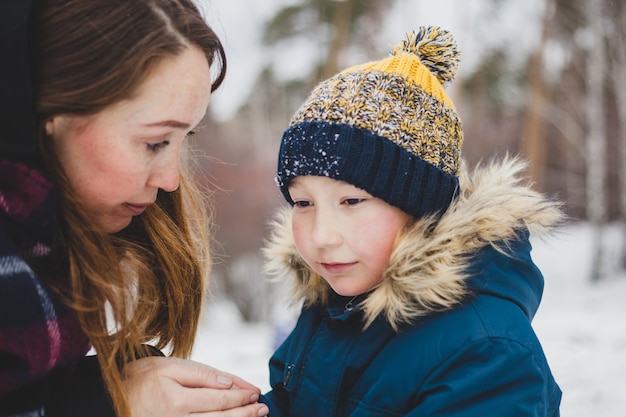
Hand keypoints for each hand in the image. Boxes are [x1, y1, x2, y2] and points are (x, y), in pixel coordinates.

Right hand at [123, 356, 268, 416]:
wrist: (112, 399)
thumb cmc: (142, 379)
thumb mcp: (170, 367)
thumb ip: (202, 375)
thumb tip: (230, 384)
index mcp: (176, 401)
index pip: (219, 400)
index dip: (241, 396)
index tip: (256, 393)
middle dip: (246, 414)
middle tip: (263, 409)